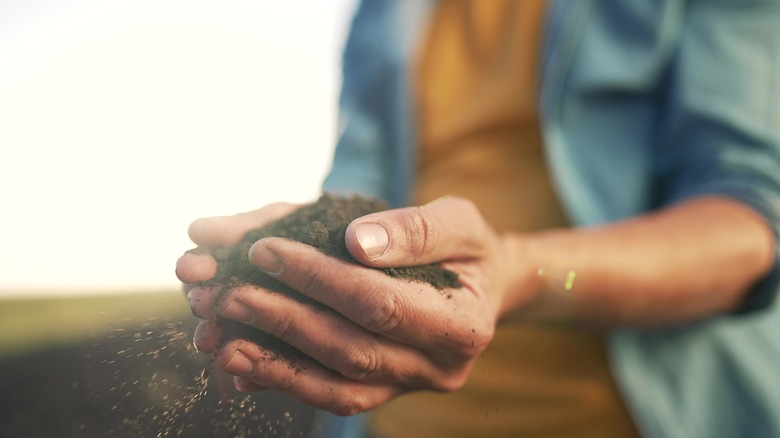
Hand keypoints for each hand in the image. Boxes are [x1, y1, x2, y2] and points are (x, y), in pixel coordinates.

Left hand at [186, 196, 534, 414]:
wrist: (481, 286)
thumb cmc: (468, 248)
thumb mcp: (459, 221)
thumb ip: (415, 230)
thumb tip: (356, 241)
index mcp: (462, 324)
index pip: (380, 304)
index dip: (320, 278)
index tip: (264, 250)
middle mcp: (437, 368)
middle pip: (350, 350)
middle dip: (282, 319)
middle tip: (226, 290)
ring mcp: (408, 387)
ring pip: (334, 386)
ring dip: (271, 361)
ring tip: (217, 336)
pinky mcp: (382, 393)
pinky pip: (330, 398)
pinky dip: (282, 381)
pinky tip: (238, 363)